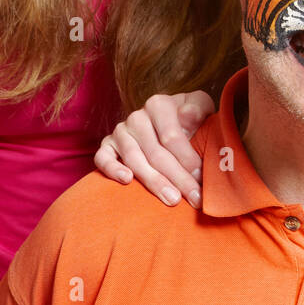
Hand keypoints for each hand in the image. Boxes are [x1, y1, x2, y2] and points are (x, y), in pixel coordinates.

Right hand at [93, 91, 214, 207]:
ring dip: (154, 181)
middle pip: (156, 152)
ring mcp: (120, 132)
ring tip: (172, 199)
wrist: (171, 123)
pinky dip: (112, 169)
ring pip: (134, 160)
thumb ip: (197, 109)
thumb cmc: (190, 119)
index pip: (171, 136)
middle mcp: (137, 117)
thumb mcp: (200, 107)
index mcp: (159, 105)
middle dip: (177, 178)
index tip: (200, 177)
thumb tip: (189, 114)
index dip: (187, 158)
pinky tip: (127, 181)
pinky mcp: (107, 146)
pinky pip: (103, 158)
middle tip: (194, 198)